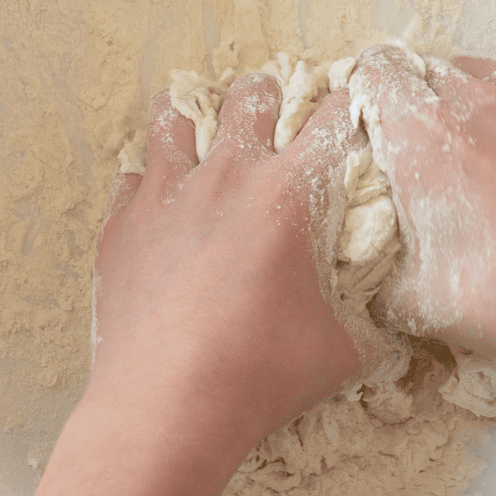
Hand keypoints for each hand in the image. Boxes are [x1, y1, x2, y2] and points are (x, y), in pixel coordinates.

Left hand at [91, 71, 360, 454]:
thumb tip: (373, 329)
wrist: (167, 399)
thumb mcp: (337, 349)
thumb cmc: (261, 371)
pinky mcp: (121, 226)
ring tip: (195, 134)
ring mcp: (164, 197)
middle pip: (248, 99)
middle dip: (263, 95)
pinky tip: (153, 204)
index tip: (341, 99)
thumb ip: (356, 321)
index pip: (328, 122)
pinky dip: (146, 184)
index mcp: (289, 194)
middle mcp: (225, 177)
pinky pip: (130, 180)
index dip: (340, 103)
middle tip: (265, 109)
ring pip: (172, 121)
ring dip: (190, 121)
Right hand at [350, 45, 495, 386]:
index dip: (362, 89)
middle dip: (407, 99)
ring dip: (457, 101)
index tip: (363, 118)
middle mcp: (477, 102)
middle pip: (423, 68)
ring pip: (475, 74)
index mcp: (423, 134)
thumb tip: (352, 256)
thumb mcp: (405, 296)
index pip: (376, 70)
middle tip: (408, 147)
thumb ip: (367, 263)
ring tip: (460, 149)